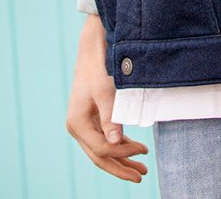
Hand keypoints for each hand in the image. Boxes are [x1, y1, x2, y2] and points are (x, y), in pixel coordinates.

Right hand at [65, 13, 149, 183]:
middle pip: (99, 156)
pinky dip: (118, 146)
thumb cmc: (99, 65)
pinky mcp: (91, 117)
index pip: (102, 149)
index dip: (123, 155)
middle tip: (141, 176)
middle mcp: (77, 127)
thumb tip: (117, 144)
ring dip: (121, 160)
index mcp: (77, 123)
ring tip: (140, 169)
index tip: (144, 152)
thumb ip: (111, 118)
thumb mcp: (105, 91)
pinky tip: (132, 148)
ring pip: (102, 150)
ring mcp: (83, 123)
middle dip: (120, 167)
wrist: (93, 45)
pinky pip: (104, 138)